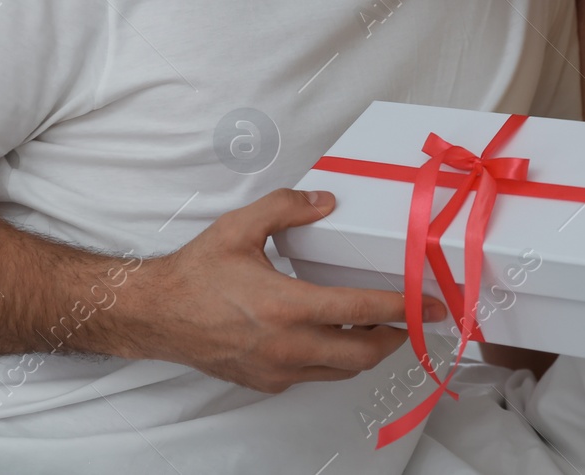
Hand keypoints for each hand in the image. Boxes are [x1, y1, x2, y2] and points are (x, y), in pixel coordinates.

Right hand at [134, 188, 447, 392]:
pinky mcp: (266, 382)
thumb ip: (286, 208)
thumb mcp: (240, 228)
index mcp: (286, 307)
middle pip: (363, 354)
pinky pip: (314, 375)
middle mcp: (286, 346)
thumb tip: (325, 202)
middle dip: (395, 338)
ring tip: (376, 326)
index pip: (361, 311)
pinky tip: (331, 335)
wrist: (156, 315)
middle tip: (410, 319)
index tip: (428, 305)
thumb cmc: (194, 275)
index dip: (402, 308)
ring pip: (341, 370)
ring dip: (365, 351)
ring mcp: (277, 370)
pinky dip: (333, 359)